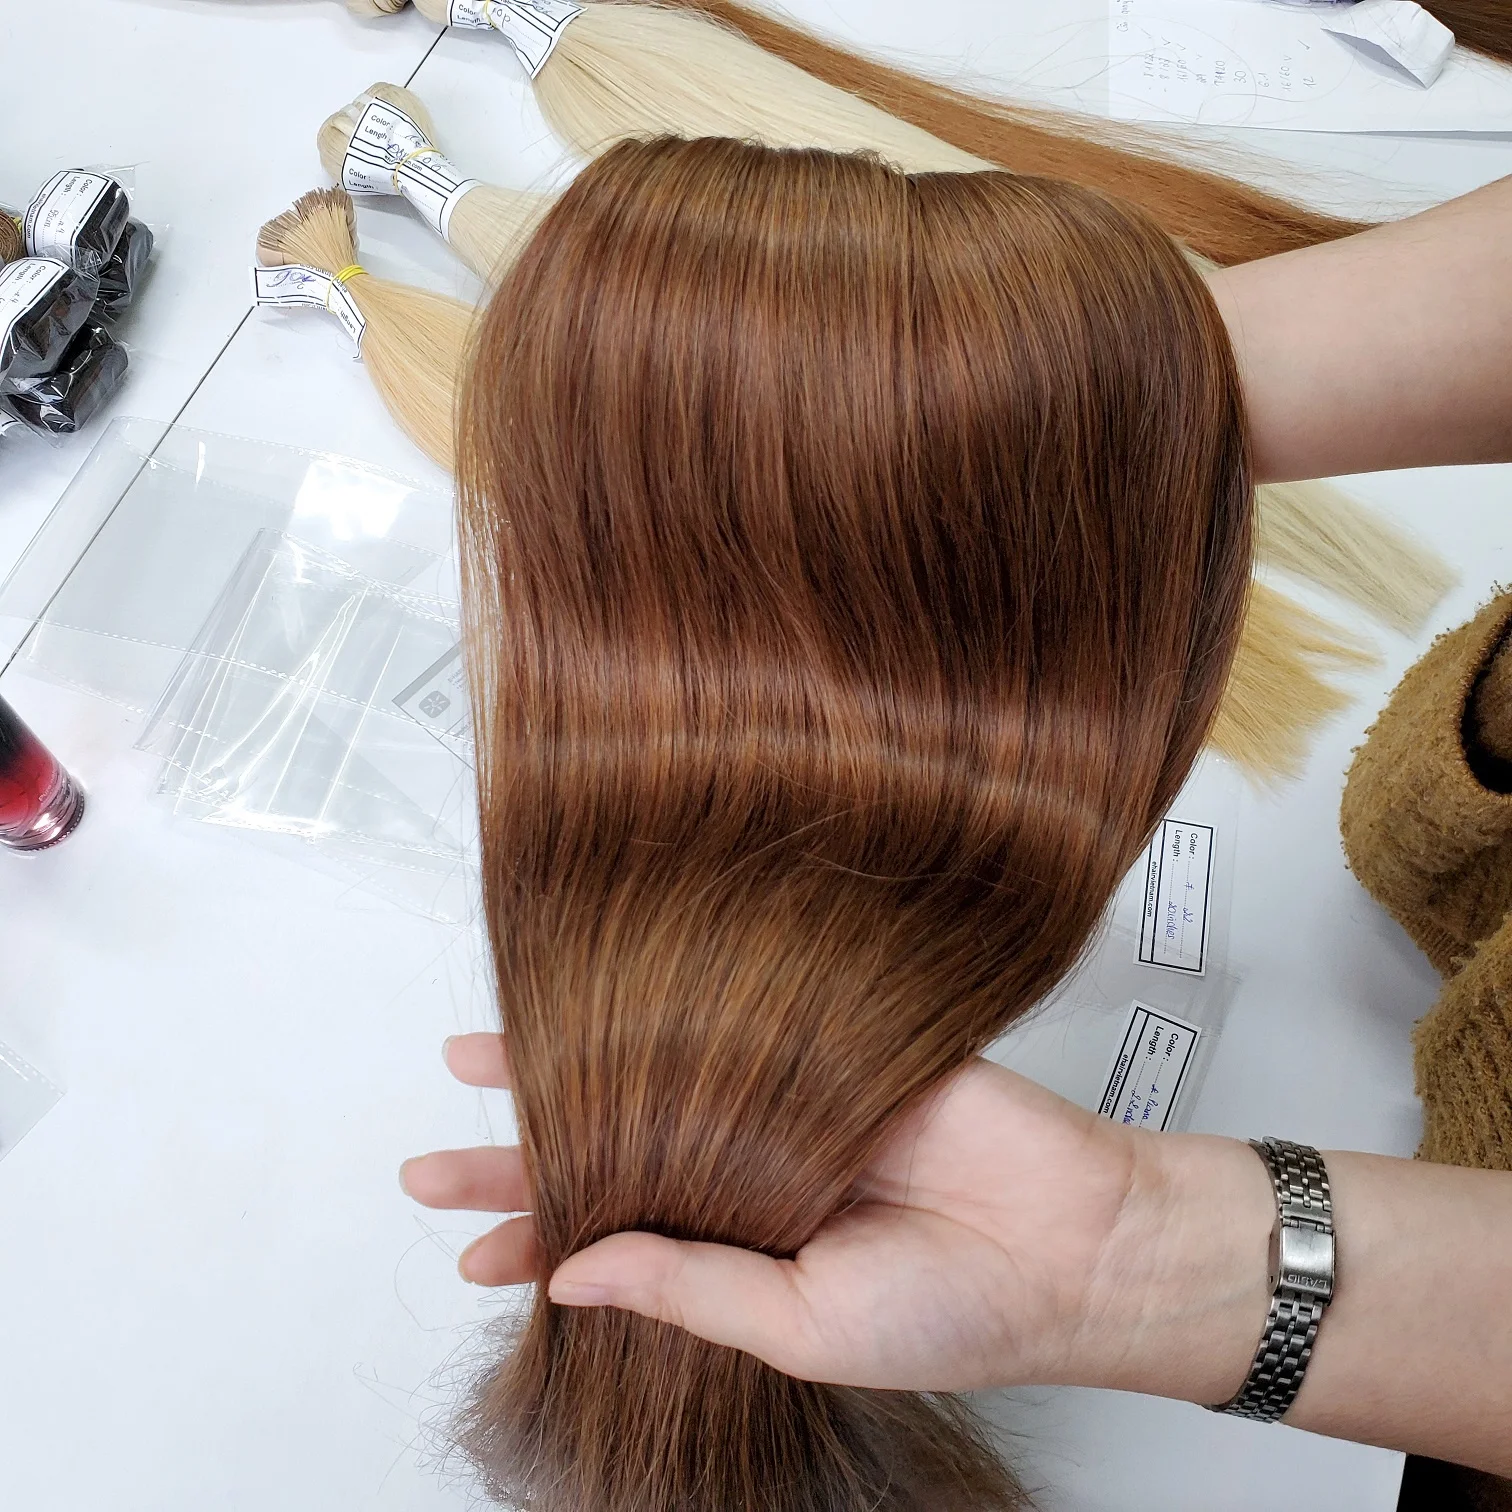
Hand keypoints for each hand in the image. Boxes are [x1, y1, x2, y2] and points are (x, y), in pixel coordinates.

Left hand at [403, 1035, 1273, 1400]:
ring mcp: (784, 1107)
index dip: (539, 1245)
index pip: (616, 1248)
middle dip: (524, 1156)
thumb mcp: (803, 1328)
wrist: (1076, 1241)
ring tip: (480, 1060)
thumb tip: (573, 1274)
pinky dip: (667, 1018)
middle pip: (614, 1155)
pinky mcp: (827, 1049)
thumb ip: (691, 1290)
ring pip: (655, 1081)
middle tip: (431, 1158)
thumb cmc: (958, 1312)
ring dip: (571, 1072)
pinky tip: (598, 1009)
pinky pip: (736, 1030)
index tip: (466, 1245)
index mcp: (741, 1255)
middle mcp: (749, 1176)